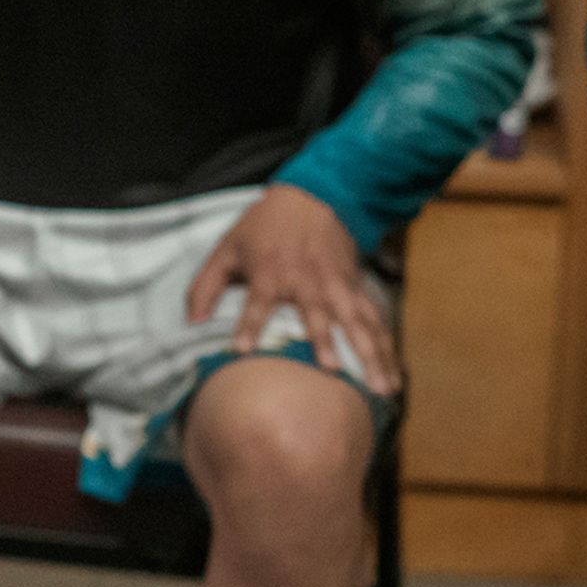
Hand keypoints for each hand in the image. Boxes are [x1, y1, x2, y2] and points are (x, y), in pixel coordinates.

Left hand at [186, 183, 399, 397]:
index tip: (241, 350)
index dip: (248, 324)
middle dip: (324, 342)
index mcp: (270, 273)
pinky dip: (386, 349)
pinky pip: (373, 323)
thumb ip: (205, 286)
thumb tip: (192, 323)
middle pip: (316, 316)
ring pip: (356, 325)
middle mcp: (306, 283)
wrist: (312, 198)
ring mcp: (336, 288)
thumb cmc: (262, 229)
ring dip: (370, 356)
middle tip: (330, 371)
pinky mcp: (355, 290)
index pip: (256, 302)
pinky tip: (394, 377)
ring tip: (382, 388)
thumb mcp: (227, 249)